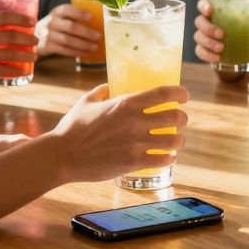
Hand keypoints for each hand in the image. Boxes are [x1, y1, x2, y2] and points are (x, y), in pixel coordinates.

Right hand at [0, 12, 36, 84]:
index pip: (4, 16)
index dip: (21, 18)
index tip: (32, 22)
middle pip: (11, 36)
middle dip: (28, 39)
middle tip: (36, 41)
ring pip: (10, 54)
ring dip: (26, 55)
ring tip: (34, 56)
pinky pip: (2, 70)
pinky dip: (15, 70)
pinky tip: (23, 71)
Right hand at [36, 4, 100, 56]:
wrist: (34, 35)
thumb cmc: (55, 25)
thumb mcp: (61, 17)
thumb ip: (74, 17)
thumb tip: (97, 20)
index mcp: (57, 12)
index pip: (67, 10)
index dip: (79, 13)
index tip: (91, 17)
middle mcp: (52, 22)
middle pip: (70, 27)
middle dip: (86, 32)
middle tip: (98, 36)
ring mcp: (49, 35)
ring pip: (68, 40)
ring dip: (83, 44)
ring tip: (94, 47)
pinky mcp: (47, 46)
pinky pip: (64, 50)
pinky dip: (76, 52)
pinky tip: (85, 53)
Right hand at [49, 83, 189, 183]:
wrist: (63, 155)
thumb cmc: (72, 127)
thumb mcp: (85, 102)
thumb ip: (101, 91)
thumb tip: (110, 86)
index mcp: (126, 103)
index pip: (163, 93)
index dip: (179, 93)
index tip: (185, 96)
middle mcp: (135, 121)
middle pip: (175, 117)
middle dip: (182, 118)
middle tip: (180, 121)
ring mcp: (136, 143)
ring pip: (173, 140)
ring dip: (178, 140)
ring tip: (176, 141)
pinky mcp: (133, 162)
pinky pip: (162, 159)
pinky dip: (169, 158)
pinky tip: (168, 156)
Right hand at [194, 0, 248, 63]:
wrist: (242, 55)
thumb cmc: (243, 34)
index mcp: (216, 12)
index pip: (203, 4)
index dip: (203, 6)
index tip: (210, 11)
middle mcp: (206, 22)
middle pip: (199, 21)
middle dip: (209, 28)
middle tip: (222, 34)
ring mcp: (203, 37)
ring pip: (198, 37)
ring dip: (209, 42)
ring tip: (221, 49)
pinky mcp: (203, 50)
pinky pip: (199, 51)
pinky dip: (207, 55)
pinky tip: (217, 58)